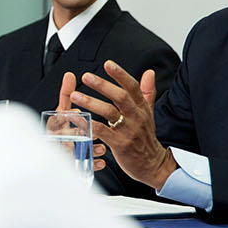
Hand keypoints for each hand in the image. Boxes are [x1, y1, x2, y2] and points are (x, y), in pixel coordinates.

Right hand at [57, 72, 108, 171]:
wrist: (62, 155)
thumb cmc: (63, 131)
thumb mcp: (64, 112)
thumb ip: (66, 94)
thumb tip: (69, 75)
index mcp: (56, 124)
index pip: (57, 117)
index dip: (65, 115)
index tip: (76, 112)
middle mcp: (58, 138)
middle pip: (63, 136)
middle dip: (77, 133)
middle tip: (91, 131)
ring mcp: (65, 152)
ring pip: (74, 152)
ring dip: (88, 149)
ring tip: (101, 147)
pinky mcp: (73, 166)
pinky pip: (83, 166)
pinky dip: (93, 163)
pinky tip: (102, 161)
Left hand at [68, 61, 176, 190]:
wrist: (152, 164)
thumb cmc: (146, 137)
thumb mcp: (149, 112)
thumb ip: (147, 91)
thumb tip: (149, 72)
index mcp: (142, 108)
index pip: (132, 87)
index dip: (120, 74)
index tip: (108, 64)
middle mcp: (136, 117)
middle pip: (120, 97)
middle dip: (102, 85)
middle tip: (86, 76)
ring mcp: (128, 131)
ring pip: (109, 112)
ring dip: (91, 102)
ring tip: (75, 95)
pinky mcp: (120, 144)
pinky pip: (102, 131)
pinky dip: (88, 124)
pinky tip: (76, 118)